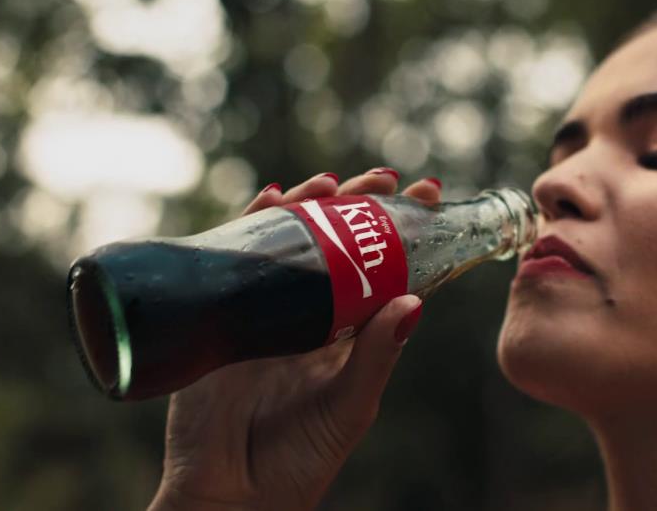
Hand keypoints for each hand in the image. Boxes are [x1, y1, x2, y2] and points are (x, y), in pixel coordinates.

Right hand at [148, 169, 440, 510]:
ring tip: (331, 182)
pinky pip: (239, 258)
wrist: (229, 494)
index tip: (430, 197)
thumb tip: (414, 303)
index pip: (383, 271)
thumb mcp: (348, 407)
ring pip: (293, 244)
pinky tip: (269, 198)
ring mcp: (268, 311)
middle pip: (339, 247)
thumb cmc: (298, 461)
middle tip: (387, 178)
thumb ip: (376, 359)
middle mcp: (312, 316)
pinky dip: (252, 224)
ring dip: (311, 206)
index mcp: (349, 337)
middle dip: (361, 207)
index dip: (404, 234)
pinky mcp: (226, 314)